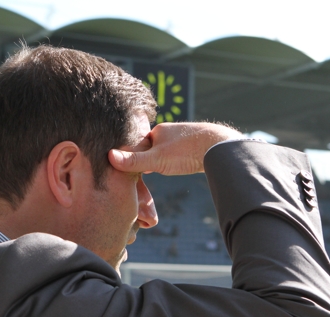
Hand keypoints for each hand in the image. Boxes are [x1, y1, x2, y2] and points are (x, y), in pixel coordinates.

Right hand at [108, 122, 240, 174]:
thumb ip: (134, 161)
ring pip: (167, 151)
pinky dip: (178, 160)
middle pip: (153, 147)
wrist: (220, 147)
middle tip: (146, 173)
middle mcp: (171, 131)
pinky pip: (181, 153)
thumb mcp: (156, 160)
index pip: (138, 144)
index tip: (130, 168)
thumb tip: (108, 157)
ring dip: (164, 160)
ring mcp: (184, 136)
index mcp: (158, 131)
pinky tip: (181, 165)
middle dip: (149, 159)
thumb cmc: (187, 152)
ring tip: (164, 170)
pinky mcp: (196, 144)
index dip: (134, 157)